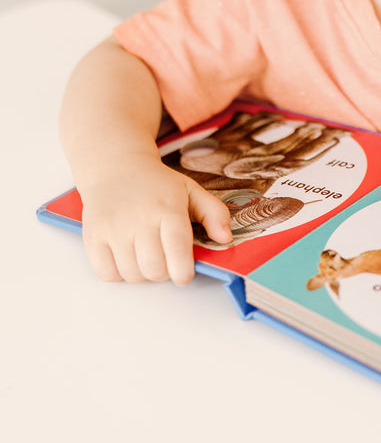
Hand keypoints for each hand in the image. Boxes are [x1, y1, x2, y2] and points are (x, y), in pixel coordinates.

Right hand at [79, 153, 231, 284]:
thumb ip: (214, 213)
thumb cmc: (157, 184)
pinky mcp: (93, 236)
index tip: (185, 273)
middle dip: (165, 273)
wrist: (116, 168)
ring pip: (132, 275)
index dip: (183, 272)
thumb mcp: (192, 191)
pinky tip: (126, 257)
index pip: (178, 251)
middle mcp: (139, 220)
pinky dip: (118, 273)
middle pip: (155, 270)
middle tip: (166, 259)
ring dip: (143, 274)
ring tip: (147, 255)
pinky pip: (106, 273)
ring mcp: (114, 229)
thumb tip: (226, 238)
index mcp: (168, 209)